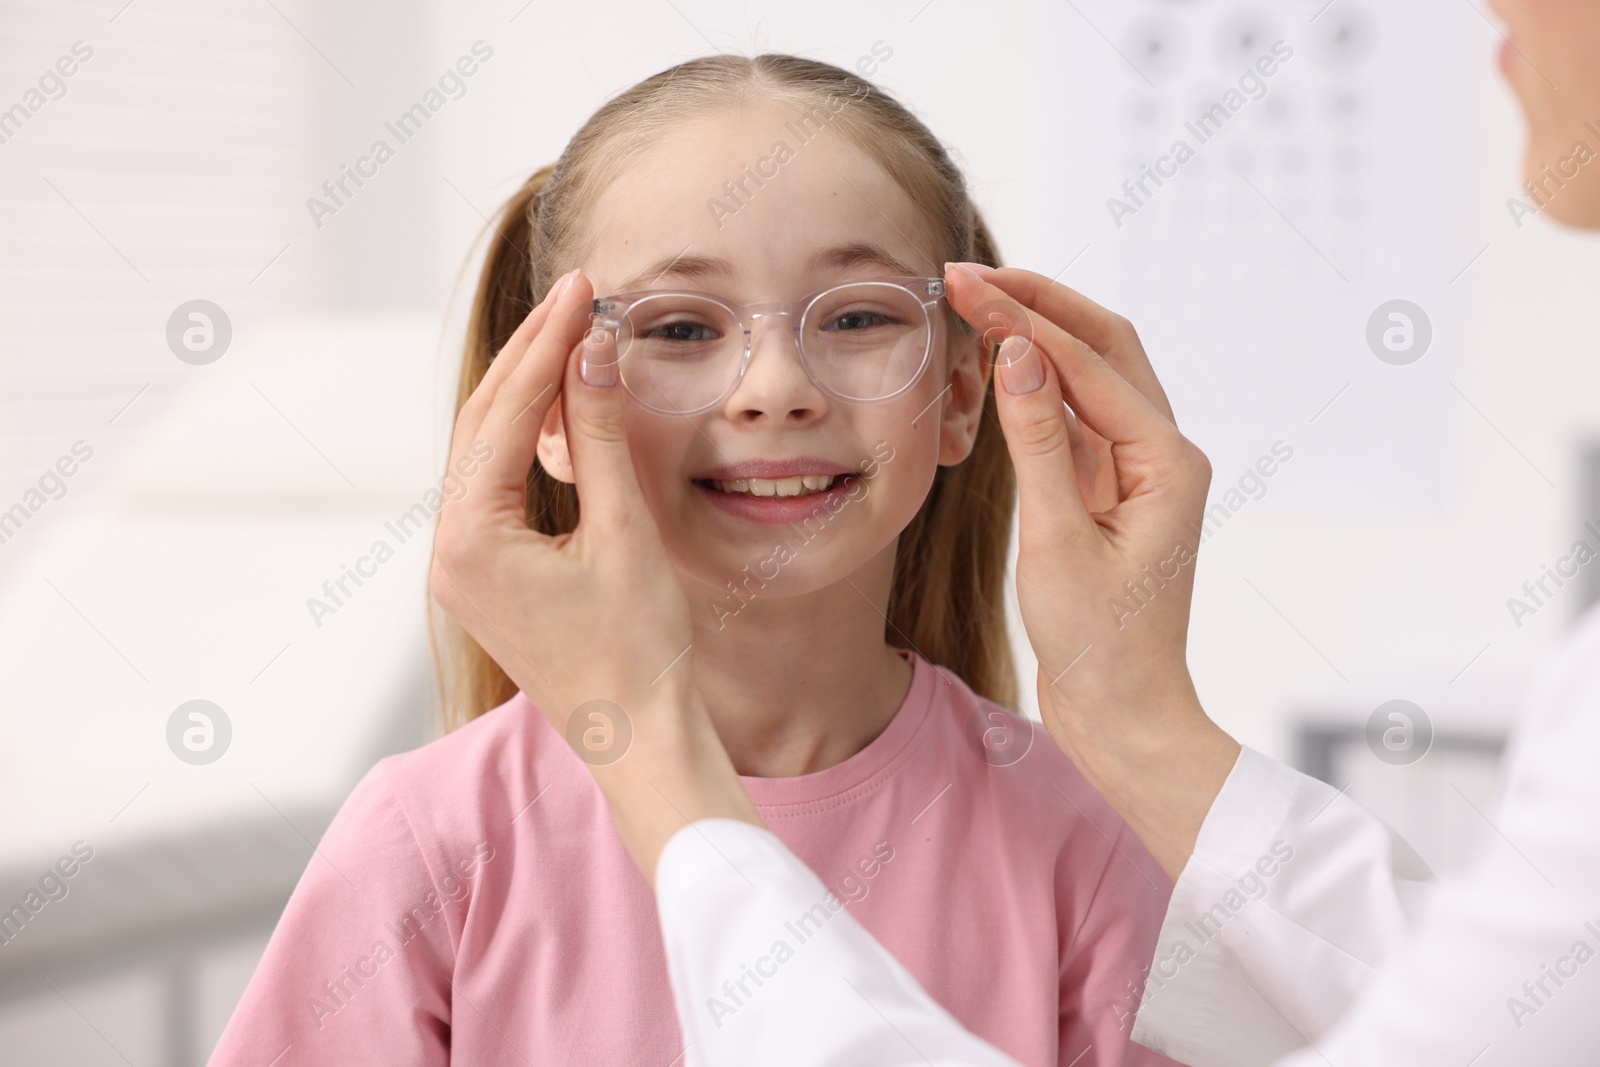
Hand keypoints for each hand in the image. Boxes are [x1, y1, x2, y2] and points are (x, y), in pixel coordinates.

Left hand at [429, 268, 759, 880]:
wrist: (639, 742)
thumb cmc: (640, 651)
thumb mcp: (626, 533)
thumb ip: (602, 436)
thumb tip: (591, 350)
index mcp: (472, 541)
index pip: (504, 413)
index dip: (547, 343)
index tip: (581, 288)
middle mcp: (449, 553)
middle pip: (481, 424)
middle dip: (530, 357)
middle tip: (576, 296)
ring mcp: (461, 568)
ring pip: (484, 453)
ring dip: (526, 395)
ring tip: (572, 337)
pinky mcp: (485, 578)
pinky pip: (495, 488)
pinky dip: (526, 442)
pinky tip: (561, 411)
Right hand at [944, 262, 1239, 878]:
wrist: (1123, 714)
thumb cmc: (1099, 643)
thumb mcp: (1057, 539)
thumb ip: (1040, 441)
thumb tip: (1017, 354)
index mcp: (1166, 460)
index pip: (1087, 360)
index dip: (1022, 316)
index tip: (962, 282)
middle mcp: (1162, 453)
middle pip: (1104, 346)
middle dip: (1038, 303)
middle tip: (968, 276)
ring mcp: (1138, 471)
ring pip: (1091, 377)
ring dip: (1038, 337)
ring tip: (977, 302)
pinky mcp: (1110, 493)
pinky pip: (1076, 418)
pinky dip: (1037, 385)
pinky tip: (997, 366)